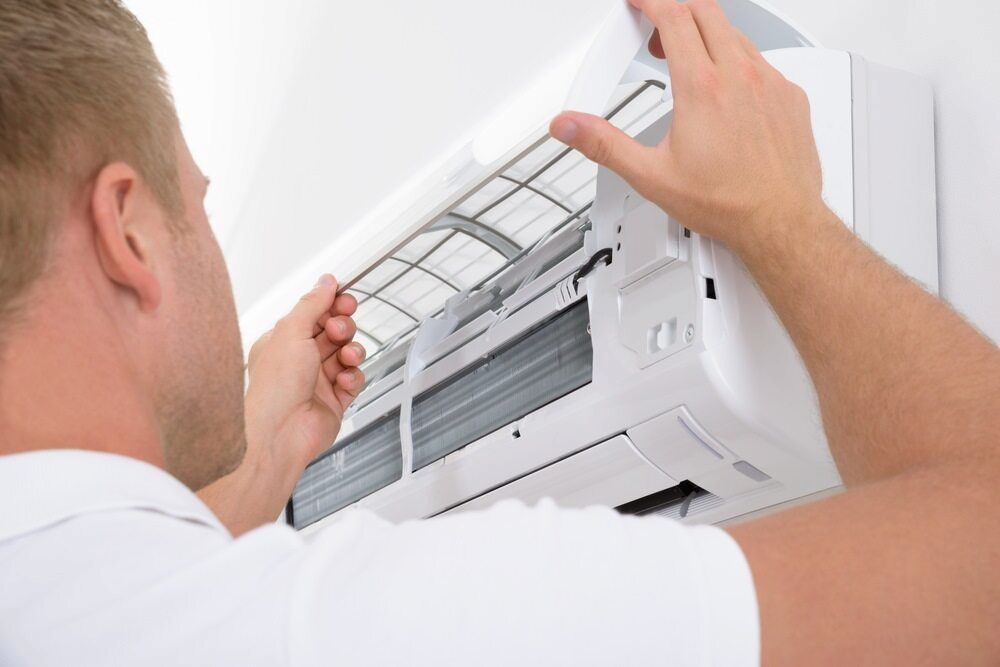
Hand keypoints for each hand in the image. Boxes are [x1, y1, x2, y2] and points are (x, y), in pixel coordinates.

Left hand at [244, 274, 365, 473]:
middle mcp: (300, 361)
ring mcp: (318, 381)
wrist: (280, 434)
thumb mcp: (291, 332)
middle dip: (343, 327)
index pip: (314, 314)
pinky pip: (354, 380)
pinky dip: (353, 378)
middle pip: (334, 332)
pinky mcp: (335, 401)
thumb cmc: (274, 388)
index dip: (332, 305)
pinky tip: (343, 381)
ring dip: (351, 352)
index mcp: (283, 342)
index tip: (345, 299)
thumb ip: (312, 304)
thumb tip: (325, 282)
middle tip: (339, 330)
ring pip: (347, 354)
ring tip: (345, 358)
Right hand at [550, 0, 825, 251]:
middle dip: (675, 10)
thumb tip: (570, 126)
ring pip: (736, 34)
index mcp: (702, 89)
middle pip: (705, 11)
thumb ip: (604, 144)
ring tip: (688, 61)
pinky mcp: (791, 96)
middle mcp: (740, 77)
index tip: (639, 3)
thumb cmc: (728, 204)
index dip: (650, 1)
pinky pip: (763, 61)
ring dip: (707, 35)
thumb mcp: (651, 176)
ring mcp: (771, 83)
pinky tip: (727, 88)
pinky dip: (738, 62)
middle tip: (656, 31)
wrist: (780, 223)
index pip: (673, 16)